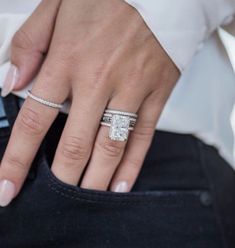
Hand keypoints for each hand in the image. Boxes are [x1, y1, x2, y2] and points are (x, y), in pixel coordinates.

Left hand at [0, 0, 178, 206]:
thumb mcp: (57, 7)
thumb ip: (29, 44)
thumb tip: (11, 82)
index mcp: (68, 59)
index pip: (35, 120)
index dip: (18, 159)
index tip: (7, 186)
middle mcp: (99, 80)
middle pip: (74, 144)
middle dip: (61, 178)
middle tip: (52, 200)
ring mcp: (132, 89)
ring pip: (111, 146)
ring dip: (96, 178)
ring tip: (84, 198)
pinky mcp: (157, 93)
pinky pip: (144, 135)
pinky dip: (133, 164)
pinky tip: (121, 184)